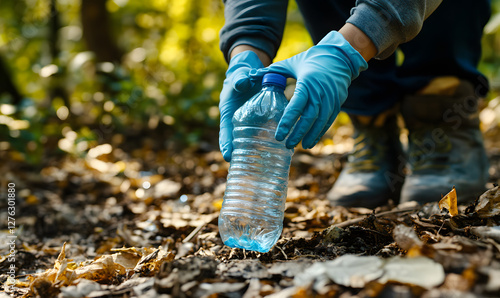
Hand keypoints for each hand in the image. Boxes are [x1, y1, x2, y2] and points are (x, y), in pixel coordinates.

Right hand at [219, 50, 263, 161]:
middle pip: (238, 141)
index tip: (228, 157)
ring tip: (265, 163)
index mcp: (229, 113)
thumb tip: (242, 83)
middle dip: (241, 153)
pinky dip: (272, 141)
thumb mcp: (238, 76)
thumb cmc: (241, 75)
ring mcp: (251, 123)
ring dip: (258, 151)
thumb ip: (240, 79)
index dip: (226, 144)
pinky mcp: (263, 121)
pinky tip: (282, 149)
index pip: (225, 131)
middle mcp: (239, 121)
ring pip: (253, 140)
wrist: (250, 73)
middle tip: (246, 165)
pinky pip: (266, 133)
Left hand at [253, 31, 367, 148]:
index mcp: (307, 83)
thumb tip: (251, 76)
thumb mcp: (291, 63)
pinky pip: (328, 121)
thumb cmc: (311, 60)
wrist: (339, 57)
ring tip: (300, 146)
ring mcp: (331, 99)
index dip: (287, 121)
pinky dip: (320, 132)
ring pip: (320, 122)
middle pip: (309, 117)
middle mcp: (320, 93)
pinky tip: (311, 141)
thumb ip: (272, 71)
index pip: (296, 106)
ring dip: (310, 135)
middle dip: (298, 133)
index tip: (279, 135)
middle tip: (287, 144)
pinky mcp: (337, 104)